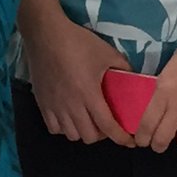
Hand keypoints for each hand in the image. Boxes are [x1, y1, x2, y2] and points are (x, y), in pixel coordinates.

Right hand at [21, 14, 130, 145]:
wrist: (46, 34)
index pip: (108, 126)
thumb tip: (134, 80)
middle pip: (89, 136)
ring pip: (71, 135)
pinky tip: (69, 117)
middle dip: (102, 135)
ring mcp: (54, 106)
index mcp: (89, 94)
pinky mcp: (42, 103)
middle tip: (107, 124)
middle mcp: (71, 105)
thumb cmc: (78, 43)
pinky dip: (64, 128)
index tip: (130, 142)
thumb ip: (123, 68)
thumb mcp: (107, 53)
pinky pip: (54, 128)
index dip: (121, 138)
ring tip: (88, 120)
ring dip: (83, 132)